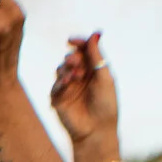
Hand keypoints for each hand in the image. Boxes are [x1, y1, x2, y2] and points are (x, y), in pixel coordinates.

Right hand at [50, 32, 117, 150]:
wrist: (96, 129)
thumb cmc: (105, 104)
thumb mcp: (104, 76)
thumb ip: (97, 56)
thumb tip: (95, 33)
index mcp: (94, 70)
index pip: (84, 51)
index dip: (79, 43)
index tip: (72, 40)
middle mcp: (80, 77)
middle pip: (71, 58)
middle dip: (73, 57)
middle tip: (77, 62)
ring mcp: (68, 88)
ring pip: (60, 70)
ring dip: (66, 68)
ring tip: (75, 75)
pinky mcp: (58, 99)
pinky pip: (55, 86)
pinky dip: (60, 82)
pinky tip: (67, 83)